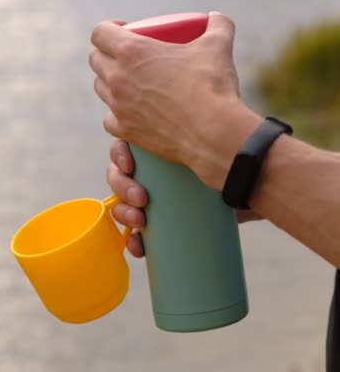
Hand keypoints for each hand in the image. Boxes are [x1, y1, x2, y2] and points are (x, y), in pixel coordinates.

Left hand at [90, 11, 260, 189]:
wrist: (213, 133)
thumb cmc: (212, 86)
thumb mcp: (218, 46)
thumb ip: (219, 25)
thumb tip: (217, 18)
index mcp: (131, 50)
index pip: (100, 33)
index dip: (108, 28)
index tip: (123, 30)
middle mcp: (117, 77)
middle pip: (95, 60)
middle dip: (106, 54)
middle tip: (127, 55)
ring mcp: (118, 106)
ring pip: (100, 88)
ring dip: (110, 81)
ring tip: (129, 81)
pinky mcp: (126, 131)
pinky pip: (109, 119)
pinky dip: (117, 113)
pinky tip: (130, 111)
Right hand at [108, 139, 261, 258]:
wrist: (252, 185)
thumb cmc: (234, 159)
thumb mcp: (214, 143)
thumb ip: (207, 136)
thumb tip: (208, 125)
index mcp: (157, 146)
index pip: (126, 145)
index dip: (119, 155)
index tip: (129, 165)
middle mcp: (153, 170)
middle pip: (120, 175)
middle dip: (122, 187)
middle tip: (142, 199)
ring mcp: (156, 196)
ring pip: (123, 202)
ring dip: (123, 213)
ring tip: (140, 222)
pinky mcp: (163, 221)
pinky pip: (137, 232)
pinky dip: (133, 240)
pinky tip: (138, 245)